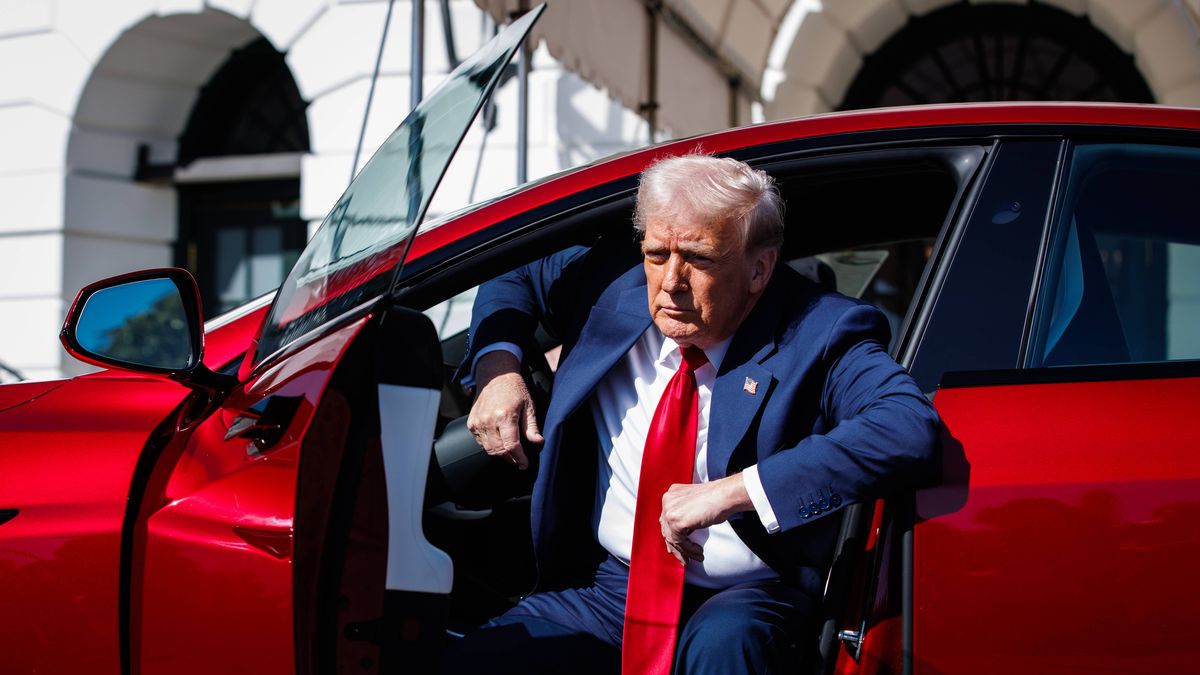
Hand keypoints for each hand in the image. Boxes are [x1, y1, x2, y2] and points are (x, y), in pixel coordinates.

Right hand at [466, 350, 543, 469]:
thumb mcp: (529, 406)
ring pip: (488, 449)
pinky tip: (499, 443)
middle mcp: (489, 420)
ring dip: (500, 455)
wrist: (496, 376)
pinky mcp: (472, 423)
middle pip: (499, 451)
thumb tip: (538, 442)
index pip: (511, 446)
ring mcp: (478, 422)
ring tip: (511, 453)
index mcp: (505, 415)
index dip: (519, 459)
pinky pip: (481, 443)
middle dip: (511, 459)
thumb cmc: (514, 389)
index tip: (524, 464)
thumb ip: (532, 427)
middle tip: (519, 460)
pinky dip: (490, 447)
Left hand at [659, 474, 753, 564]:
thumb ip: (685, 515)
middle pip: (667, 529)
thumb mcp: (695, 506)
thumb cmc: (717, 500)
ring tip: (696, 557)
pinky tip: (699, 552)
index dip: (671, 535)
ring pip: (672, 538)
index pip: (666, 519)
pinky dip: (690, 549)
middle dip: (676, 547)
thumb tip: (681, 533)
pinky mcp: (676, 521)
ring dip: (684, 551)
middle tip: (684, 558)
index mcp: (672, 494)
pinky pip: (680, 541)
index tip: (676, 547)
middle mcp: (668, 501)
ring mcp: (670, 510)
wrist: (725, 496)